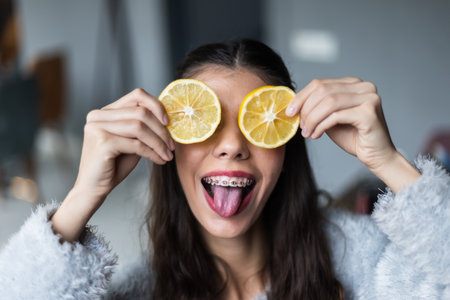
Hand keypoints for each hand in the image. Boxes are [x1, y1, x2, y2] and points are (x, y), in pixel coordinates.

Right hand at [75, 88, 174, 201]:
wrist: (93, 188)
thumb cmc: (114, 165)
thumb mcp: (131, 141)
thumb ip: (142, 127)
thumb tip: (167, 119)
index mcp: (104, 111)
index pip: (136, 96)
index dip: (157, 106)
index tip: (169, 123)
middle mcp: (98, 116)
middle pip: (141, 112)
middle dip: (161, 130)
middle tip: (172, 145)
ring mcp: (98, 127)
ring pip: (140, 127)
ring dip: (159, 142)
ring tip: (168, 154)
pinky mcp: (103, 142)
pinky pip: (137, 144)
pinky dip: (152, 153)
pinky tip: (160, 160)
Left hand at [286, 77, 419, 191]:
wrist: (377, 156)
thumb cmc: (354, 137)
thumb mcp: (329, 119)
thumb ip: (317, 108)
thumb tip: (293, 105)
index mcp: (353, 84)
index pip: (320, 83)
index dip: (301, 97)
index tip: (289, 112)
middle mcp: (364, 87)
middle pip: (323, 91)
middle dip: (306, 110)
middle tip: (301, 127)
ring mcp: (369, 98)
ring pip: (328, 102)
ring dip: (312, 119)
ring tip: (307, 133)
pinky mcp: (369, 112)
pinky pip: (336, 116)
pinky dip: (322, 126)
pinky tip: (316, 135)